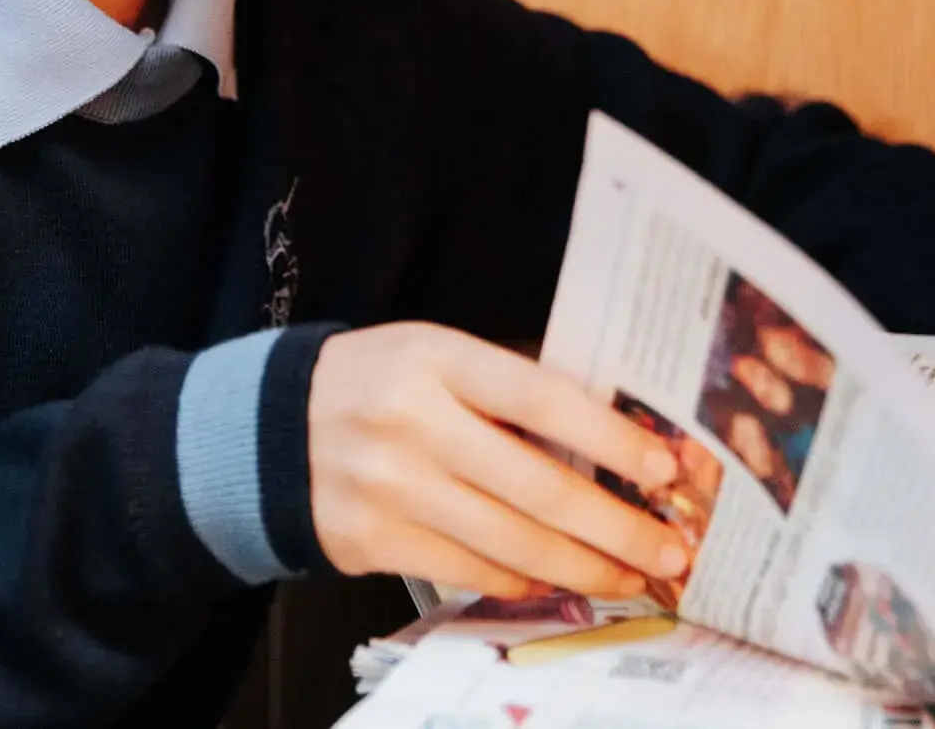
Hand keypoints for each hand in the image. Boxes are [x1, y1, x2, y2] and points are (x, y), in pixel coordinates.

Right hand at [309, 323, 692, 600]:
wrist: (264, 430)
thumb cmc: (376, 385)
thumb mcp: (435, 354)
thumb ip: (508, 386)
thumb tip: (610, 435)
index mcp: (436, 360)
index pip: (541, 399)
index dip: (610, 437)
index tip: (665, 468)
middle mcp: (413, 424)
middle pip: (536, 487)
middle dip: (616, 527)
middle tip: (670, 550)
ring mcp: (390, 489)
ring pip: (510, 542)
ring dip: (583, 568)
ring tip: (631, 578)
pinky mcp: (372, 543)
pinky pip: (469, 570)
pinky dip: (523, 580)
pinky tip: (559, 581)